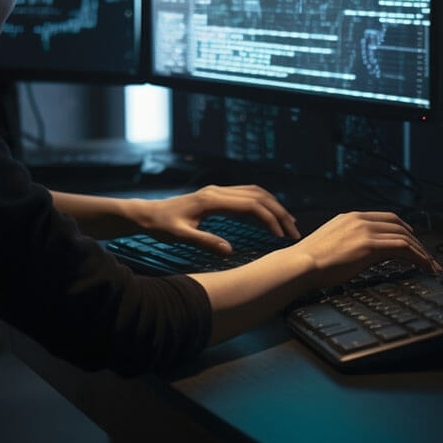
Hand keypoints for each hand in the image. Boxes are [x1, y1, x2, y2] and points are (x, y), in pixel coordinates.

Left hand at [135, 184, 299, 253]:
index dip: (270, 219)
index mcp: (212, 200)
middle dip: (280, 213)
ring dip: (274, 206)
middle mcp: (219, 191)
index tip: (281, 236)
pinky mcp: (218, 195)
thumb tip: (230, 251)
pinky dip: (263, 203)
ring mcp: (219, 191)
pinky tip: (269, 216)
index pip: (251, 206)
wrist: (148, 214)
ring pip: (256, 192)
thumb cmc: (162, 226)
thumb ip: (206, 242)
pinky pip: (247, 194)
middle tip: (294, 232)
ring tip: (288, 224)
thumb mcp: (181, 236)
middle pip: (259, 196)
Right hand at [286, 211, 440, 289]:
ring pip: (404, 237)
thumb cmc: (311, 261)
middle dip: (417, 241)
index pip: (387, 218)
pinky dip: (417, 256)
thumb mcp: (334, 243)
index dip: (404, 228)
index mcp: (352, 217)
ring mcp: (365, 230)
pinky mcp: (369, 245)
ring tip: (431, 265)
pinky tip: (423, 266)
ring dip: (421, 251)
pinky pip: (402, 248)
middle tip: (427, 255)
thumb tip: (371, 252)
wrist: (300, 265)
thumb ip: (353, 241)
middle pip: (399, 225)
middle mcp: (361, 219)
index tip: (413, 240)